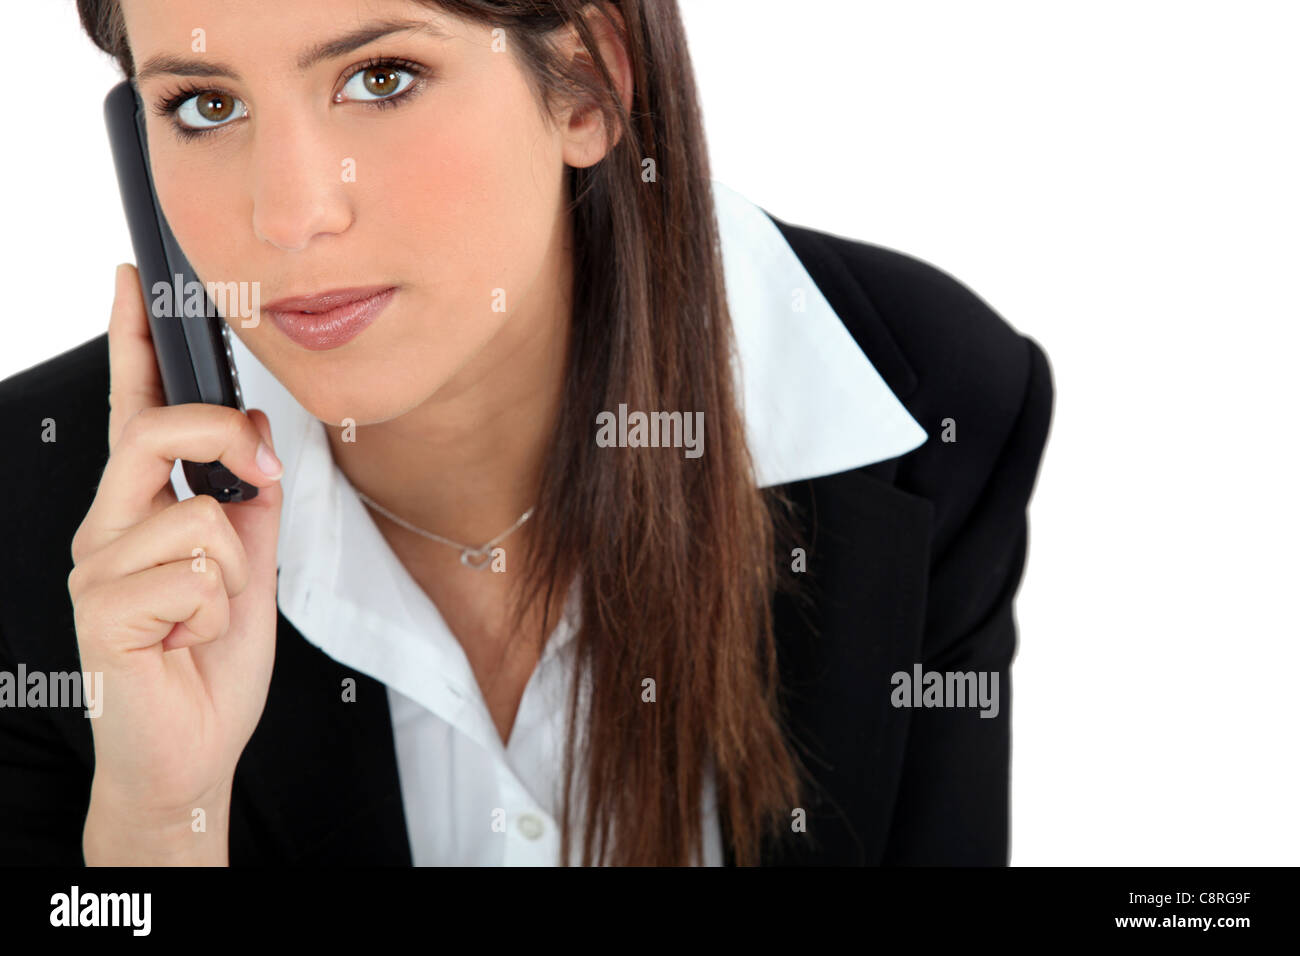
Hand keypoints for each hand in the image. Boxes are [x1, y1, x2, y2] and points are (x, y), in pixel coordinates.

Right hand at [69, 263, 284, 862]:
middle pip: (157, 433)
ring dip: (235, 576)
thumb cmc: (209, 660)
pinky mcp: (102, 610)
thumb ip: (247, 501)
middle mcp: (106, 529)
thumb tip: (253, 434)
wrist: (191, 751)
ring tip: (206, 618)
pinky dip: (220, 612)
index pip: (133, 412)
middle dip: (223, 439)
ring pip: (201, 517)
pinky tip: (188, 643)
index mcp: (140, 511)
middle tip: (257, 476)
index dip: (131, 343)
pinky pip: (199, 573)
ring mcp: (97, 569)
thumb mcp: (249, 568)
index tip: (135, 279)